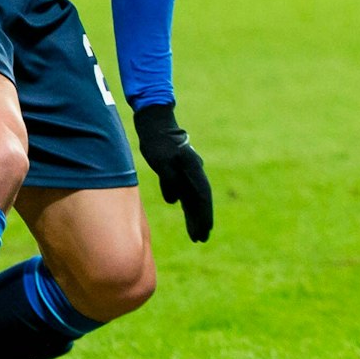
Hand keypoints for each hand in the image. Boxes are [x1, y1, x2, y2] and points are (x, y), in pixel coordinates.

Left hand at [133, 104, 212, 242]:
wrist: (154, 120)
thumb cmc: (157, 140)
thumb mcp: (162, 161)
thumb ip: (170, 180)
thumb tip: (175, 200)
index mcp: (192, 169)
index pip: (202, 197)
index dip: (204, 215)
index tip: (205, 231)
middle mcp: (193, 170)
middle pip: (199, 199)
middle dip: (200, 220)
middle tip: (201, 239)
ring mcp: (186, 168)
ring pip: (191, 195)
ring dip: (192, 213)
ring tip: (194, 231)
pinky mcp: (177, 166)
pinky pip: (182, 187)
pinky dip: (182, 199)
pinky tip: (179, 206)